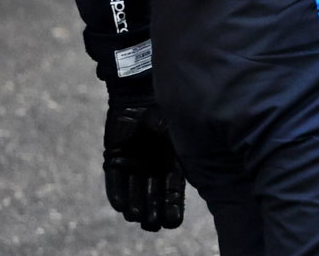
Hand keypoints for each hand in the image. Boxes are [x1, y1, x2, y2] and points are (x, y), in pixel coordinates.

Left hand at [103, 101, 185, 230]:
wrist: (137, 96)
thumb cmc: (162, 112)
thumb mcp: (178, 131)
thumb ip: (185, 149)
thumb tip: (204, 169)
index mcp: (171, 163)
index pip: (173, 190)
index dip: (173, 206)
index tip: (172, 221)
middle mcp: (152, 168)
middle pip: (153, 196)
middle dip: (153, 211)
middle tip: (153, 224)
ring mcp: (133, 166)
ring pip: (134, 192)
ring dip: (135, 206)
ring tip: (136, 217)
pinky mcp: (114, 161)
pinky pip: (114, 183)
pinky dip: (117, 194)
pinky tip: (121, 206)